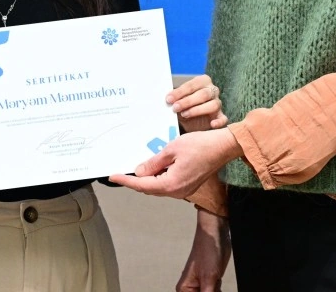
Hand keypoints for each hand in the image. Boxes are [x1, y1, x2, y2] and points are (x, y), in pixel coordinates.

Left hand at [109, 129, 242, 198]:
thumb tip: (140, 172)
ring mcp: (183, 189)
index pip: (142, 185)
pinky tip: (154, 167)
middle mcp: (176, 191)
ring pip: (158, 186)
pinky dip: (158, 177)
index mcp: (171, 183)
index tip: (113, 177)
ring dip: (147, 178)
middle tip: (121, 172)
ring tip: (136, 167)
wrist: (222, 147)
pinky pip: (167, 184)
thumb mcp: (172, 149)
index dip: (126, 181)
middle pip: (149, 188)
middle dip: (135, 180)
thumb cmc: (200, 145)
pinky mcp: (187, 185)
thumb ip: (154, 162)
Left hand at [168, 74, 227, 131]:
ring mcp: (218, 103)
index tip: (169, 99)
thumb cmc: (185, 106)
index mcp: (203, 81)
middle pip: (203, 94)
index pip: (192, 85)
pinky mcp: (220, 116)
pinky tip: (212, 124)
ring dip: (197, 110)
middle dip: (187, 101)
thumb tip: (167, 100)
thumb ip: (175, 99)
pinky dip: (219, 122)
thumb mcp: (179, 100)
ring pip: (213, 105)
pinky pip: (223, 118)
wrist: (191, 120)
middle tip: (175, 107)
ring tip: (185, 114)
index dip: (180, 92)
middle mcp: (212, 90)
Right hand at [177, 209, 230, 291]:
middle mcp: (191, 289)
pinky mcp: (212, 282)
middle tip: (214, 284)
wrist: (215, 234)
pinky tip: (219, 283)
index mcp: (184, 290)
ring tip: (216, 279)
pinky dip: (219, 291)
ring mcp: (202, 285)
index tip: (211, 290)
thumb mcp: (209, 279)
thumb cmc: (207, 251)